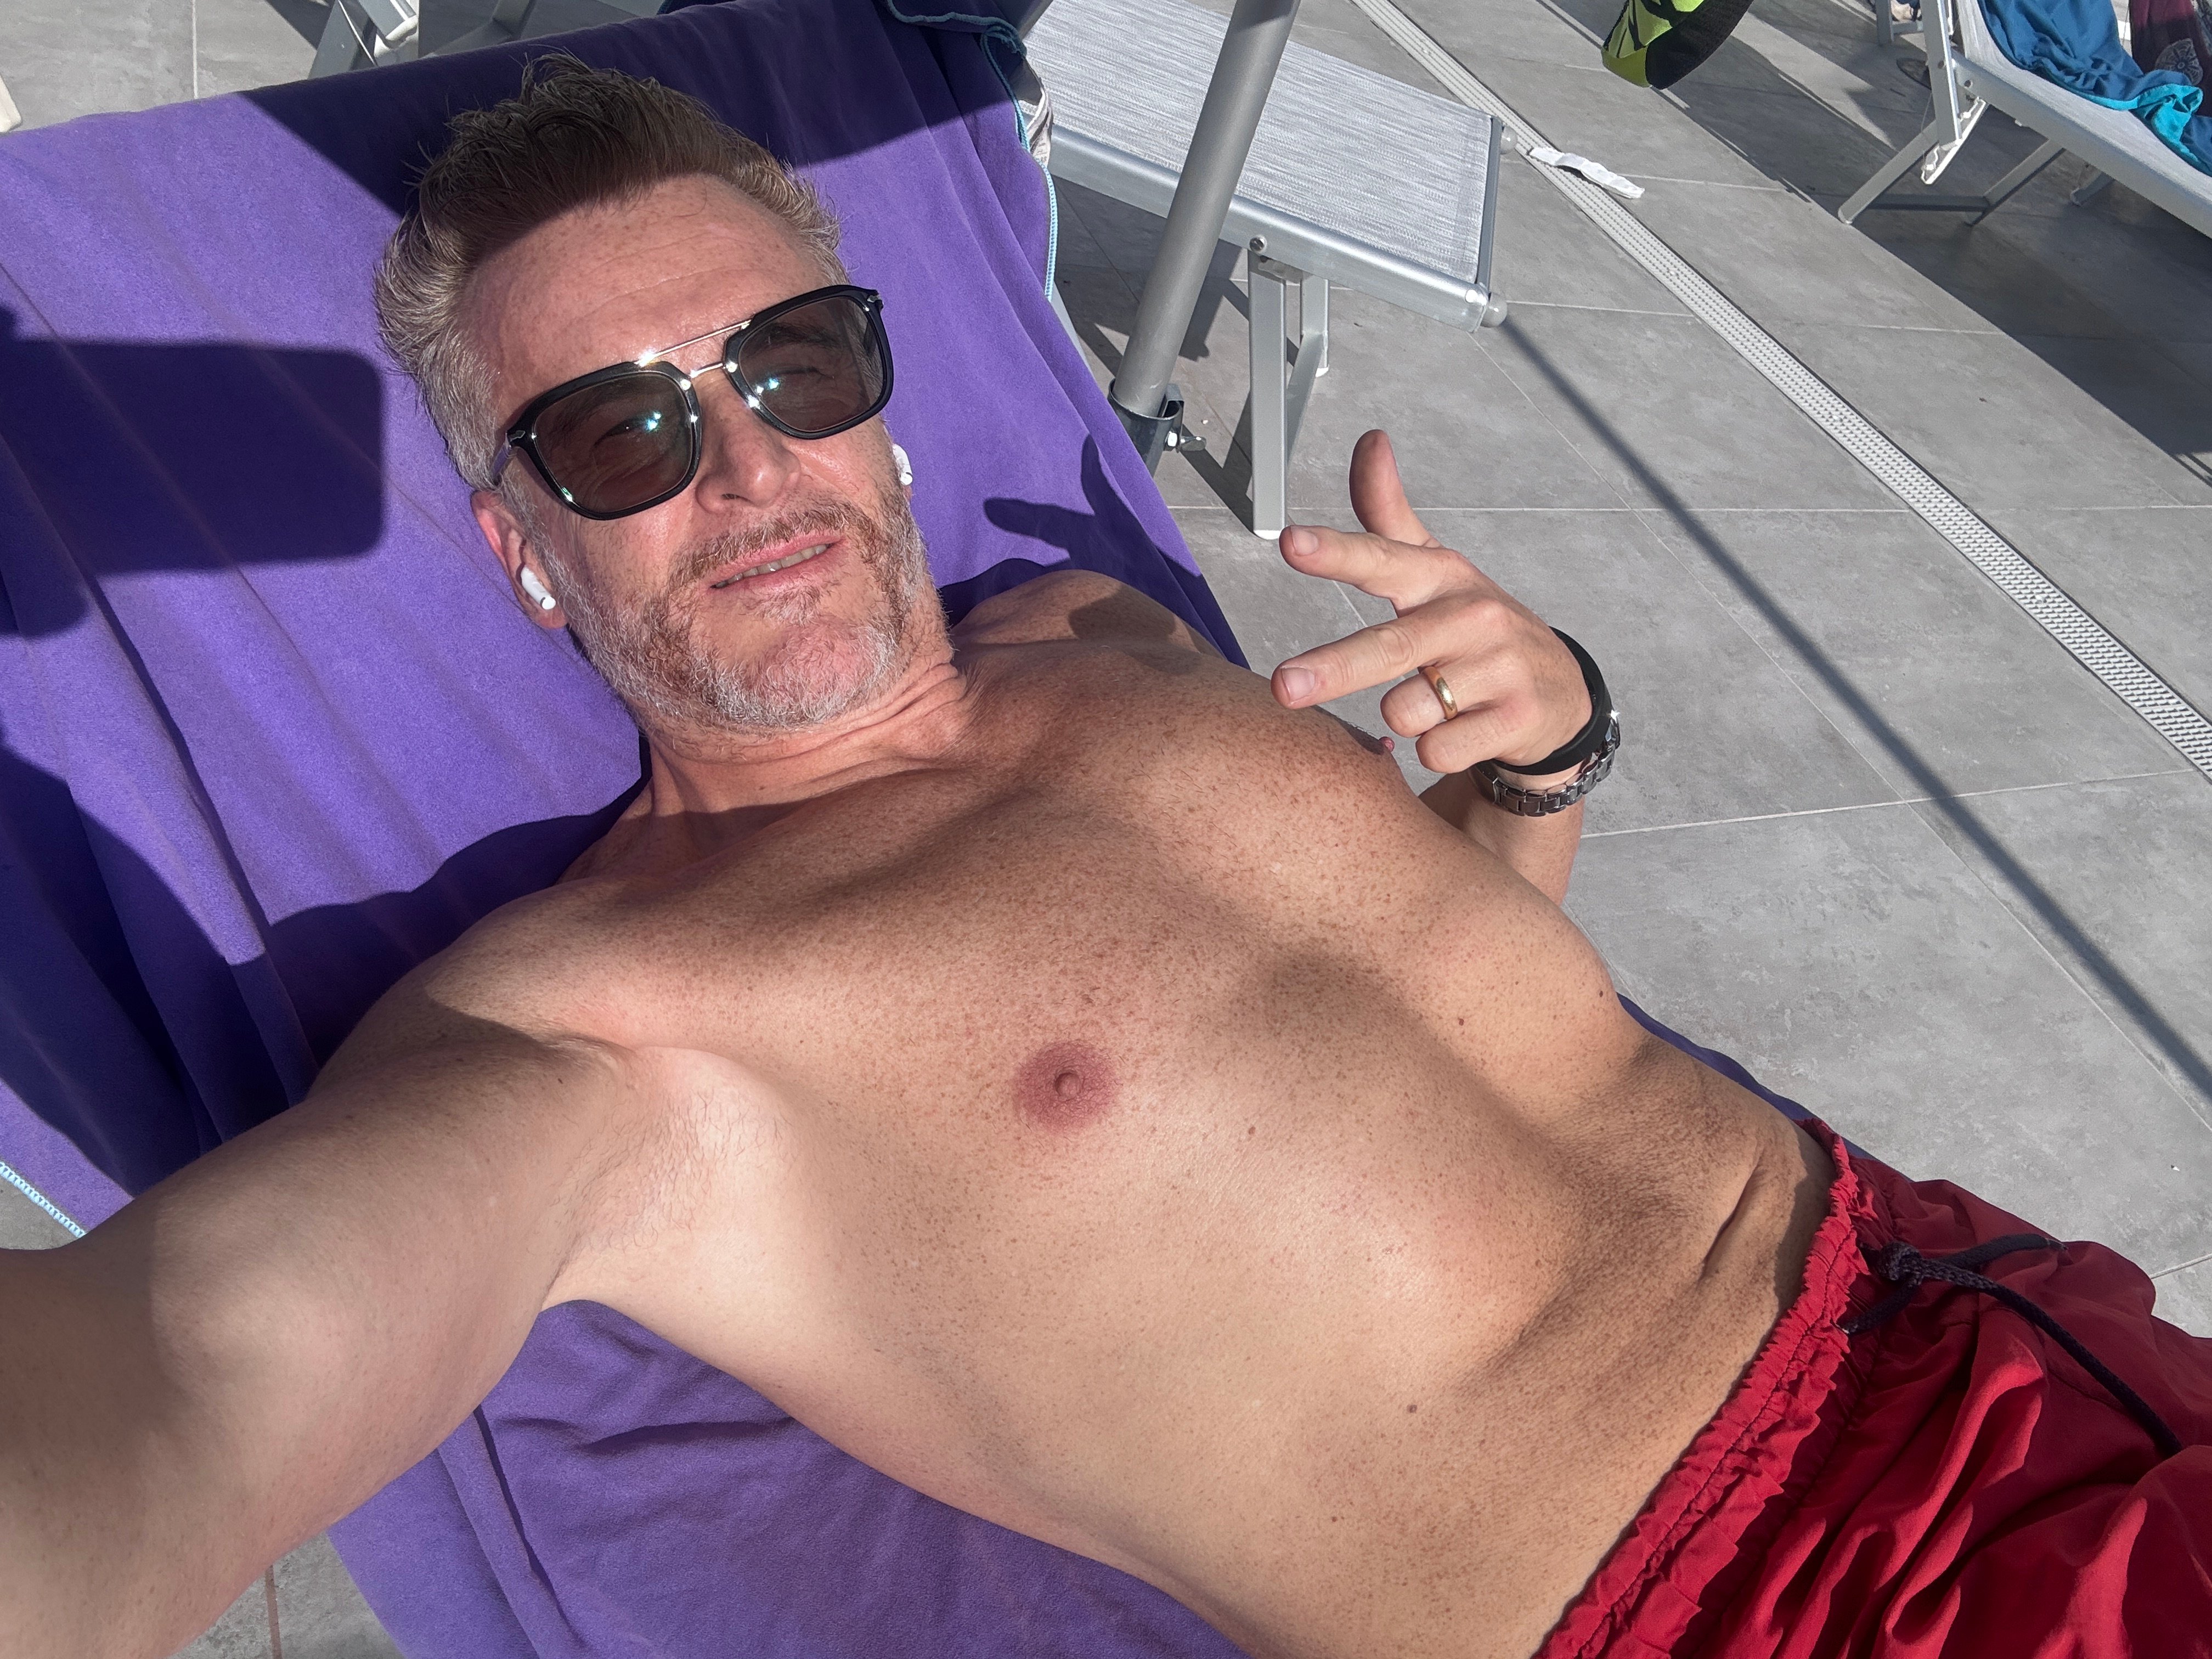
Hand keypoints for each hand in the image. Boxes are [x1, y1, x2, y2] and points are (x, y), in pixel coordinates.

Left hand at [1268, 431, 1590, 776]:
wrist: (1556, 694)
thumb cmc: (1473, 629)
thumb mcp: (1435, 570)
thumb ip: (1388, 514)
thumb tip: (1370, 439)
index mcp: (1441, 578)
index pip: (1382, 558)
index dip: (1337, 551)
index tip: (1292, 543)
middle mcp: (1472, 616)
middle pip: (1390, 647)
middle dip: (1334, 667)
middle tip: (1283, 686)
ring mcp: (1498, 668)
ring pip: (1407, 710)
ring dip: (1403, 717)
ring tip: (1433, 703)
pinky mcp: (1515, 719)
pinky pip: (1437, 750)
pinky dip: (1434, 750)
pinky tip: (1461, 731)